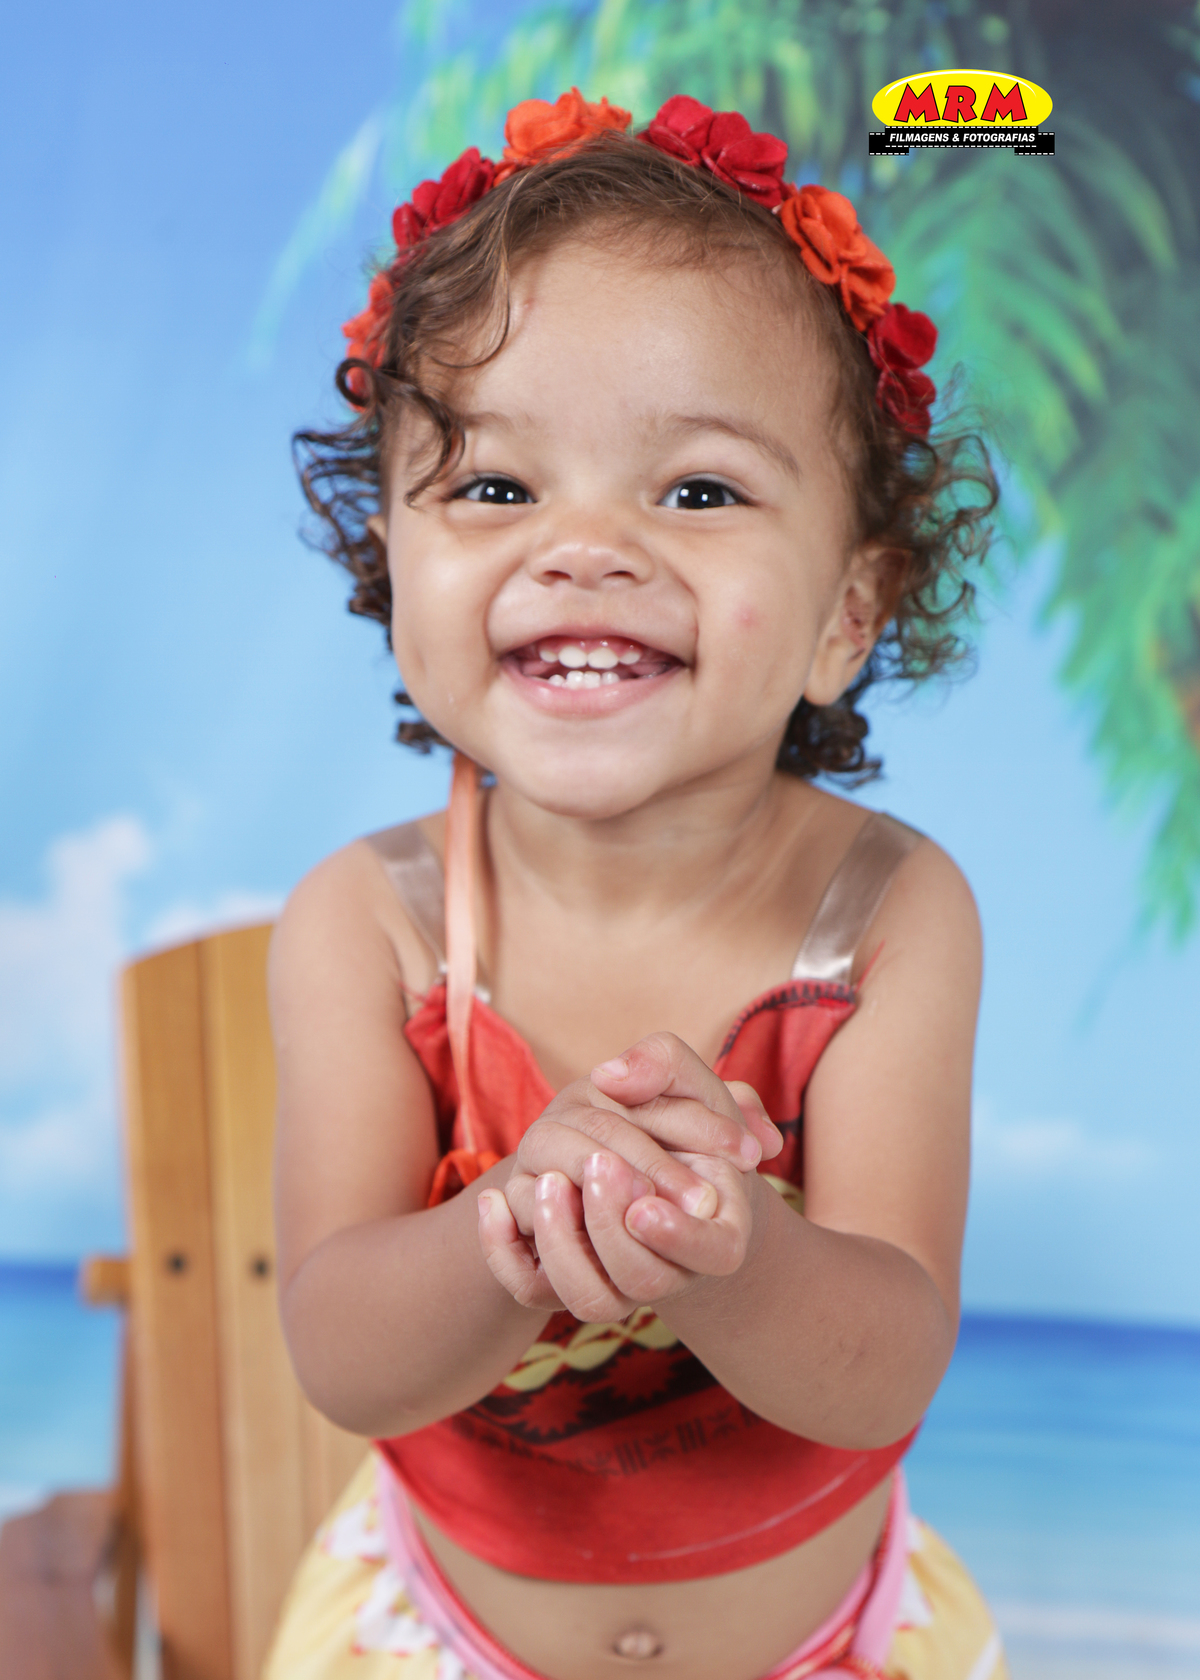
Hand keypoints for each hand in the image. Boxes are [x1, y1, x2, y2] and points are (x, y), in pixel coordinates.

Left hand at [478, 1033, 780, 1318]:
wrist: (655, 1159)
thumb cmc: (678, 1115)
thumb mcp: (684, 1077)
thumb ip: (664, 1064)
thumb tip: (611, 1076)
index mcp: (723, 1227)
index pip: (713, 1254)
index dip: (677, 1236)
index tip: (645, 1205)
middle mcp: (674, 1270)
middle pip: (642, 1279)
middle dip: (609, 1224)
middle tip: (597, 1165)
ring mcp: (618, 1280)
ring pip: (588, 1298)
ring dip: (563, 1241)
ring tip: (549, 1181)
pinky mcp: (568, 1271)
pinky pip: (532, 1290)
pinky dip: (506, 1251)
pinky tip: (493, 1202)